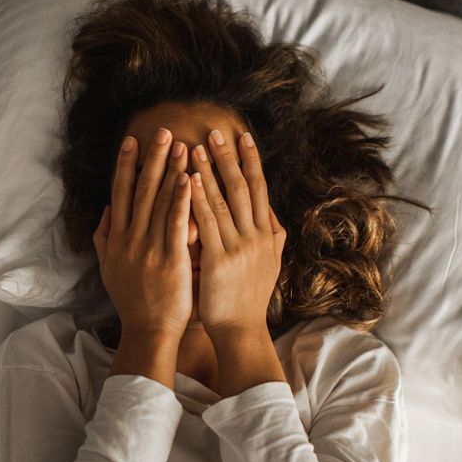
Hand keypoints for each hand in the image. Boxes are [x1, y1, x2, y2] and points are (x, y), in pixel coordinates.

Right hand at [94, 128, 193, 339]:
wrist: (148, 330)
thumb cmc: (132, 301)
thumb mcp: (109, 268)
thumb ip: (105, 239)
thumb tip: (106, 212)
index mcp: (117, 239)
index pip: (120, 193)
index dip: (125, 165)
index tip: (132, 141)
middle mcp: (130, 239)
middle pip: (140, 190)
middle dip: (152, 159)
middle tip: (162, 131)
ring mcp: (150, 248)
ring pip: (160, 202)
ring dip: (171, 171)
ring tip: (182, 145)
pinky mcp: (171, 259)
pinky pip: (177, 224)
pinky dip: (182, 200)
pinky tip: (190, 179)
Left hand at [189, 129, 286, 340]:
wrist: (241, 330)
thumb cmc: (249, 298)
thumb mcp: (270, 263)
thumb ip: (272, 236)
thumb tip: (272, 213)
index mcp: (267, 234)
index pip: (260, 189)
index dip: (252, 161)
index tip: (243, 136)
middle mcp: (257, 236)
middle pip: (243, 187)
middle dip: (229, 158)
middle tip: (216, 132)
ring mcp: (239, 248)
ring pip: (224, 201)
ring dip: (209, 172)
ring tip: (195, 147)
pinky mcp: (220, 261)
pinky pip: (208, 224)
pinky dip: (198, 200)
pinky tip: (189, 181)